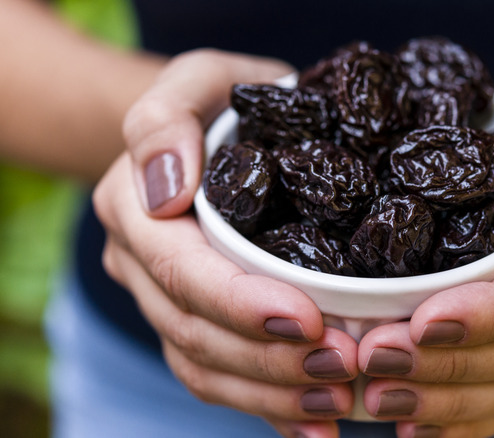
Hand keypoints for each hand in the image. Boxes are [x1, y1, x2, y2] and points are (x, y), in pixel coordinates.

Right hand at [93, 49, 357, 437]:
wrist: (226, 132)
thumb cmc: (225, 101)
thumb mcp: (197, 79)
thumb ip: (165, 118)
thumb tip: (164, 188)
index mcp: (137, 210)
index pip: (180, 272)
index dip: (238, 304)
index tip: (306, 320)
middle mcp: (144, 266)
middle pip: (195, 333)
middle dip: (270, 360)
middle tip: (344, 366)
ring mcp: (168, 303)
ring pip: (208, 369)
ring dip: (274, 394)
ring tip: (341, 399)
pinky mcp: (200, 326)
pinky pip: (224, 380)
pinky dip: (271, 409)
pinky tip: (318, 426)